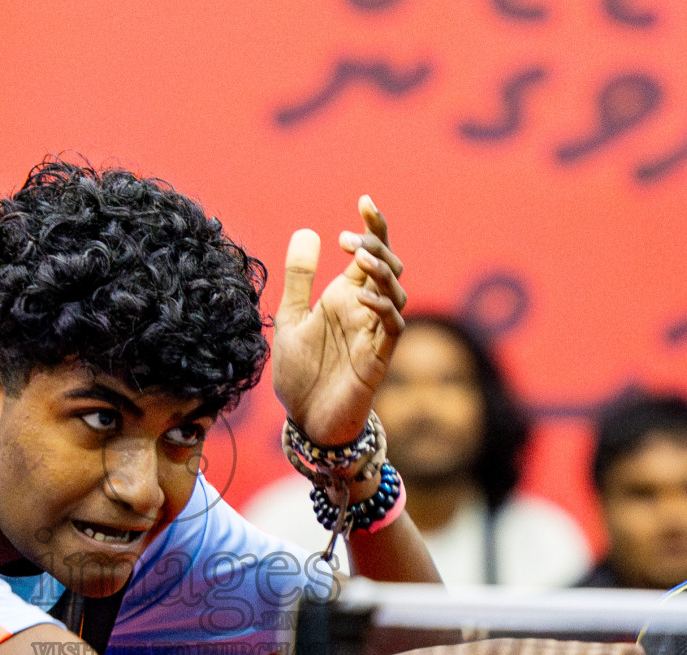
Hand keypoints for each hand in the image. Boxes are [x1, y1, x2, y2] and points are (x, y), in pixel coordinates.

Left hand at [272, 195, 406, 446]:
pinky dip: (382, 308)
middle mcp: (365, 310)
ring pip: (395, 294)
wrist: (305, 420)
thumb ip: (299, 278)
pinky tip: (363, 295)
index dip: (373, 227)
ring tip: (362, 258)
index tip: (364, 201)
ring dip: (382, 273)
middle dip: (377, 246)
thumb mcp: (291, 318)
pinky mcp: (377, 359)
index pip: (370, 254)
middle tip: (350, 238)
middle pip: (388, 267)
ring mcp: (374, 334)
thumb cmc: (301, 373)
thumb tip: (309, 231)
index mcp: (346, 296)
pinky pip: (391, 328)